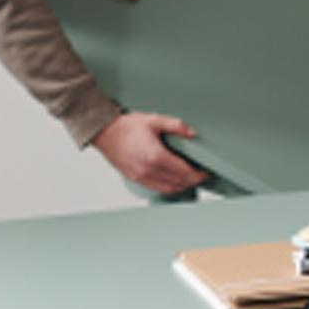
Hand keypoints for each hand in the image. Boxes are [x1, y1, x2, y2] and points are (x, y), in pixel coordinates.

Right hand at [92, 112, 207, 194]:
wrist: (103, 132)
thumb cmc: (125, 126)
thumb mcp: (153, 120)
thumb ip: (176, 126)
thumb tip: (193, 133)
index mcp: (155, 156)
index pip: (184, 171)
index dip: (198, 174)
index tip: (206, 171)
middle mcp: (148, 170)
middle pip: (179, 182)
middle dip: (193, 180)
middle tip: (202, 175)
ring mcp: (141, 177)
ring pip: (169, 189)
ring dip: (182, 186)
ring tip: (191, 179)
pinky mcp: (135, 179)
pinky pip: (157, 188)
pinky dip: (170, 187)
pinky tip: (175, 181)